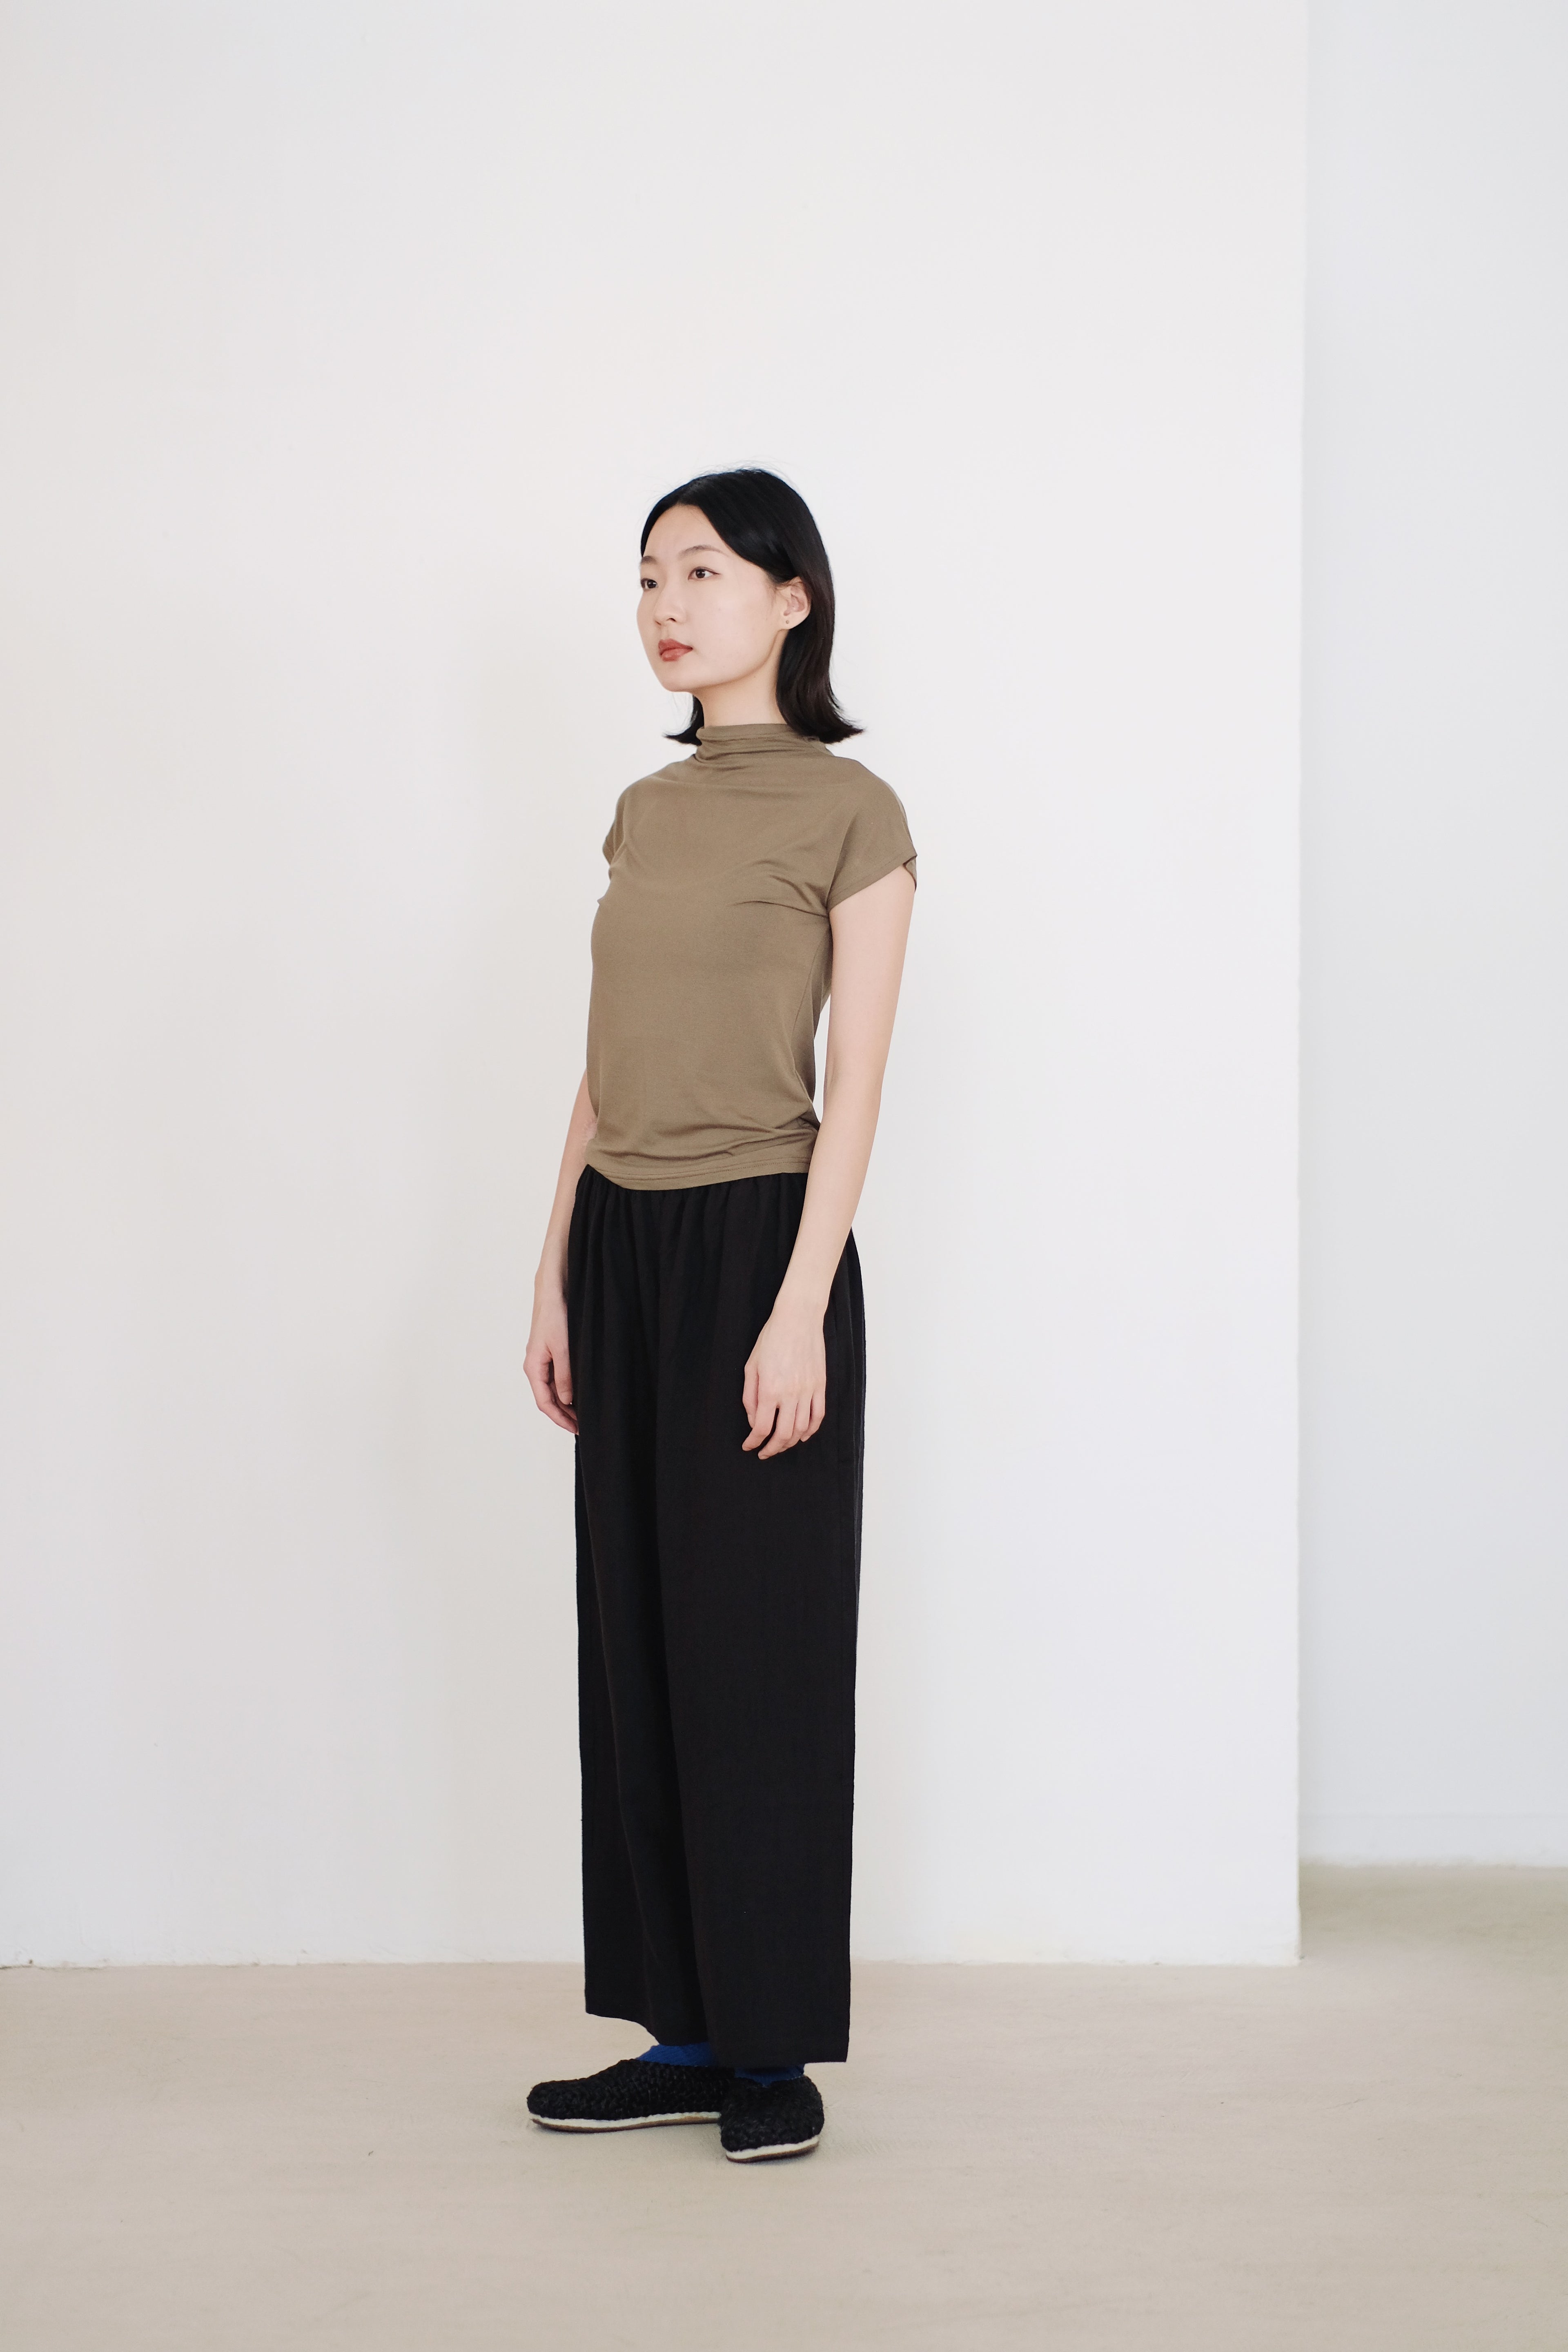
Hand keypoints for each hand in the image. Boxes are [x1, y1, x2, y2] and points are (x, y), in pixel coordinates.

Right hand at [525, 1281, 577, 1432]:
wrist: (553, 1291)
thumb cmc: (555, 1315)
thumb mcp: (563, 1348)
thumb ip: (565, 1375)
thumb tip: (567, 1400)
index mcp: (533, 1367)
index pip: (544, 1402)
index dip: (559, 1418)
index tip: (575, 1429)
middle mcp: (535, 1366)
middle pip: (548, 1398)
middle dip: (563, 1414)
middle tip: (582, 1426)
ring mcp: (542, 1360)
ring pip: (553, 1389)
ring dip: (566, 1403)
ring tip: (583, 1414)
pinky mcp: (550, 1352)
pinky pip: (557, 1377)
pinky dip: (567, 1389)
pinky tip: (579, 1393)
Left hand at [742, 1294, 826, 1458]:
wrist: (798, 1320)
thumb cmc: (771, 1340)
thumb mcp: (751, 1366)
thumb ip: (750, 1397)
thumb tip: (753, 1421)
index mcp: (769, 1390)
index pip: (762, 1428)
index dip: (754, 1442)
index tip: (749, 1446)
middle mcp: (790, 1394)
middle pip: (783, 1434)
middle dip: (772, 1448)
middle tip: (764, 1451)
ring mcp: (808, 1391)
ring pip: (802, 1429)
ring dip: (790, 1442)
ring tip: (780, 1444)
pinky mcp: (820, 1386)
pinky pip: (818, 1416)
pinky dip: (811, 1431)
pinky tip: (802, 1436)